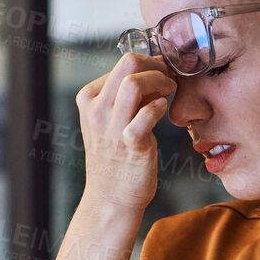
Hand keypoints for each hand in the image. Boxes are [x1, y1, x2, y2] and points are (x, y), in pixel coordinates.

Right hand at [74, 52, 177, 214]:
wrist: (111, 197)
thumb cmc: (116, 157)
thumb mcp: (110, 119)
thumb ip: (126, 95)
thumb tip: (154, 71)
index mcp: (89, 98)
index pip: (123, 61)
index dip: (150, 63)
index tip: (163, 73)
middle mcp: (96, 109)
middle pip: (129, 63)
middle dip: (158, 65)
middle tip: (170, 78)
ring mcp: (111, 126)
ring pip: (135, 82)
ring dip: (161, 81)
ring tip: (169, 91)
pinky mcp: (130, 142)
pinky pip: (149, 111)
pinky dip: (161, 107)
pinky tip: (163, 111)